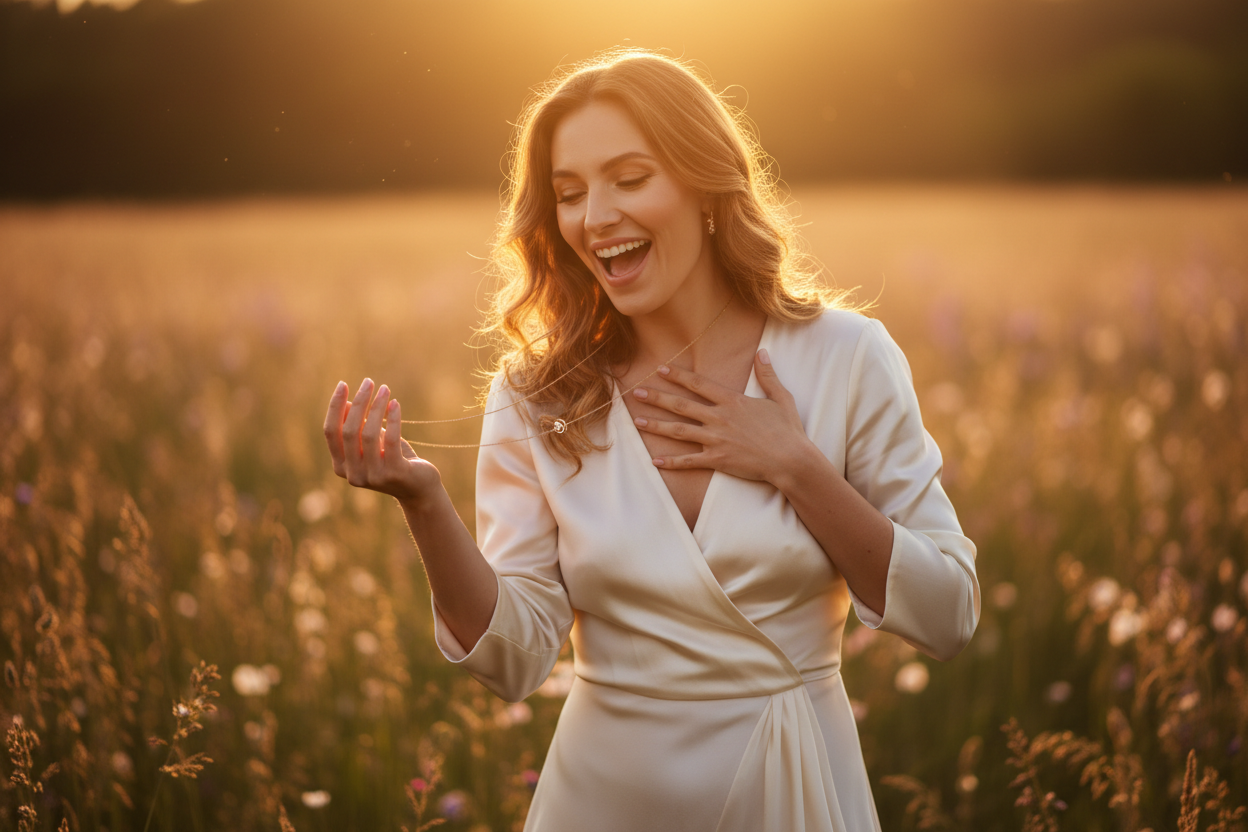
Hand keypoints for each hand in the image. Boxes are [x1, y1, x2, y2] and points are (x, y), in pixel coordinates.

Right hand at [324, 378, 441, 503]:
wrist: (418, 488)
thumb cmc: (392, 460)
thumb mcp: (371, 443)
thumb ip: (357, 427)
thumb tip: (346, 402)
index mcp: (341, 466)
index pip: (330, 432)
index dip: (335, 407)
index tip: (343, 384)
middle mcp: (353, 474)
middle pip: (348, 431)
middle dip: (358, 402)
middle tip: (368, 382)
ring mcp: (373, 476)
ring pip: (369, 434)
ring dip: (376, 407)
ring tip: (385, 389)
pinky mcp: (395, 473)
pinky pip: (391, 440)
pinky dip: (393, 419)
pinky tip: (395, 404)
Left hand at [631, 350, 816, 483]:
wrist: (791, 460)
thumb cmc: (788, 430)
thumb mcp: (781, 398)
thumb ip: (768, 375)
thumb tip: (762, 352)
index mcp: (732, 401)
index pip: (699, 385)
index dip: (678, 376)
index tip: (661, 369)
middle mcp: (720, 418)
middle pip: (682, 406)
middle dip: (657, 398)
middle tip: (637, 392)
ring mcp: (716, 440)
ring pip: (679, 432)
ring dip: (656, 426)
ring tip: (637, 422)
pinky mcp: (717, 460)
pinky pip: (689, 461)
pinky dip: (672, 462)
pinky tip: (655, 461)